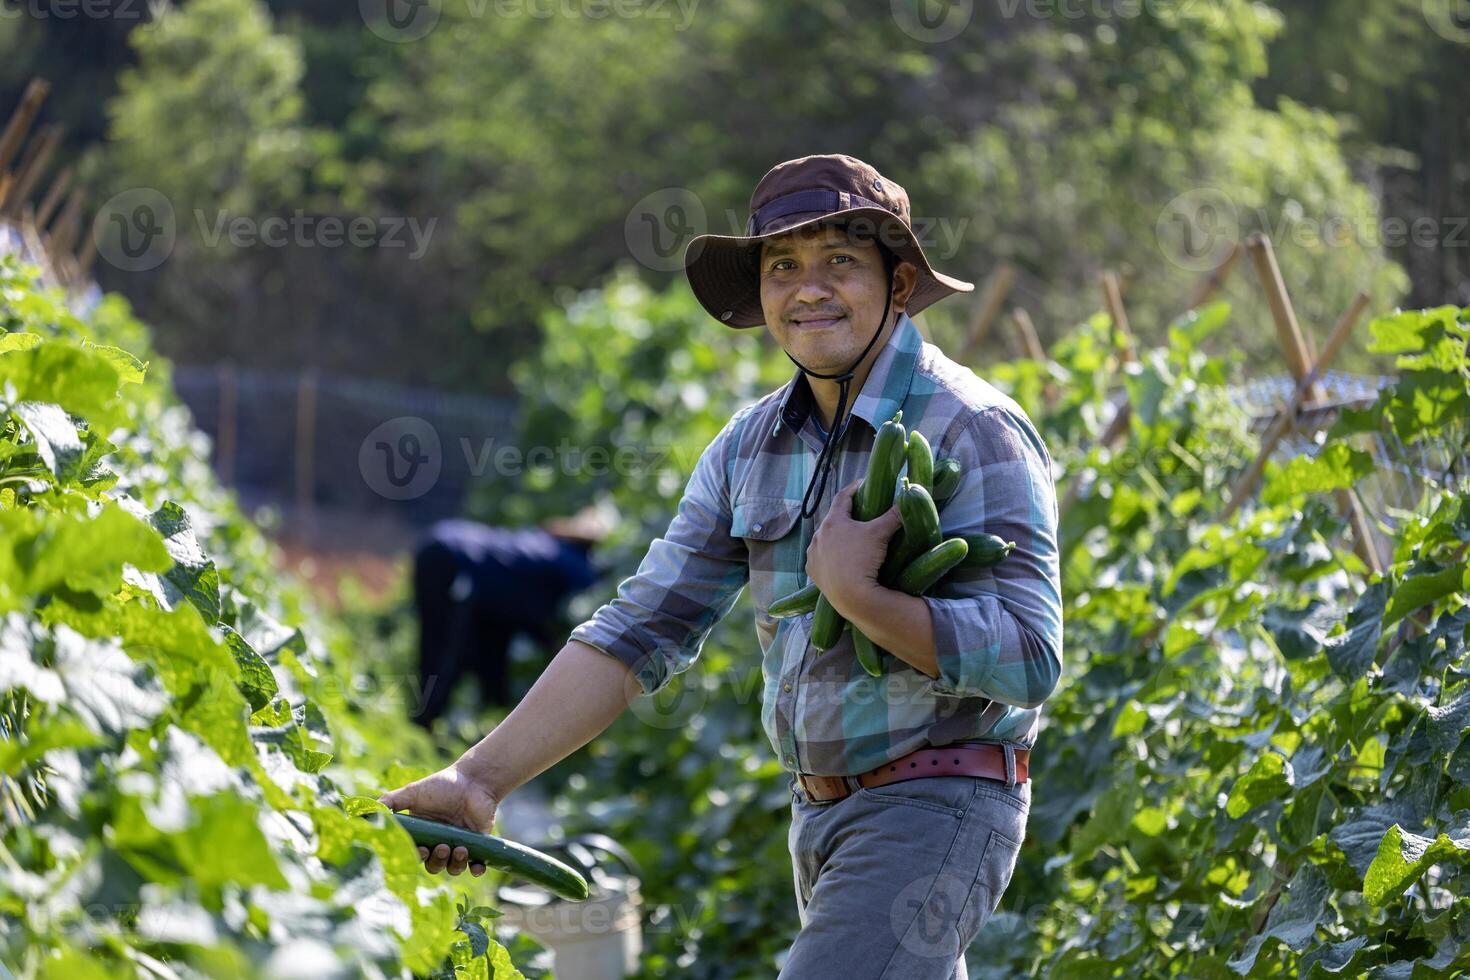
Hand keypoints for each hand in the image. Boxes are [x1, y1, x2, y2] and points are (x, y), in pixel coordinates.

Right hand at [378, 763, 501, 875]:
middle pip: (433, 865)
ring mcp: (459, 845)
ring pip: (453, 868)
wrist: (474, 780)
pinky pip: (477, 866)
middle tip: (442, 847)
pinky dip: (477, 870)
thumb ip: (390, 802)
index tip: (420, 849)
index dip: (416, 857)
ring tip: (460, 849)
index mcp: (423, 835)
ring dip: (455, 864)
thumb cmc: (443, 785)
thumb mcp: (413, 792)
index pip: (415, 854)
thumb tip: (363, 813)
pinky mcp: (479, 846)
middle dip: (437, 860)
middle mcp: (439, 843)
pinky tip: (477, 868)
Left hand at [805, 478, 901, 614]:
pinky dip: (827, 557)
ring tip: (847, 541)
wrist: (851, 594)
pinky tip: (835, 560)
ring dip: (833, 538)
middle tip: (857, 516)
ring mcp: (813, 554)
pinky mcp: (812, 571)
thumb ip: (893, 515)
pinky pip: (819, 559)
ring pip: (823, 540)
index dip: (853, 489)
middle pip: (832, 520)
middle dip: (844, 517)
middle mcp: (818, 535)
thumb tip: (906, 501)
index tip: (861, 485)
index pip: (842, 498)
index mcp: (833, 521)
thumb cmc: (863, 559)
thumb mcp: (880, 534)